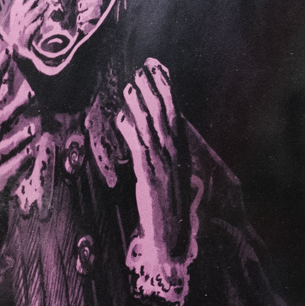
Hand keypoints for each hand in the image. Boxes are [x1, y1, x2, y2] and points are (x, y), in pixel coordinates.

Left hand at [115, 59, 198, 267]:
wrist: (172, 238)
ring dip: (141, 103)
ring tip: (131, 83)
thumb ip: (156, 153)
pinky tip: (122, 115)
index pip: (174, 114)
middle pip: (164, 115)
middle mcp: (175, 155)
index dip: (167, 91)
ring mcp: (163, 164)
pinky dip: (131, 129)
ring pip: (151, 127)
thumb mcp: (164, 177)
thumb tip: (140, 127)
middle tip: (144, 67)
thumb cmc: (167, 210)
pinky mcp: (150, 175)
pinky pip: (139, 146)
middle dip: (155, 89)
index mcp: (181, 152)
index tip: (159, 71)